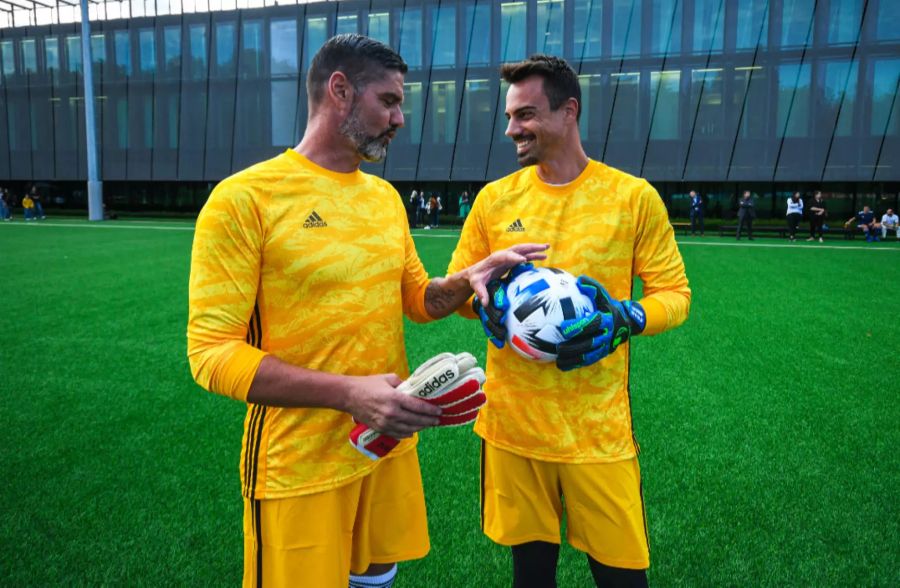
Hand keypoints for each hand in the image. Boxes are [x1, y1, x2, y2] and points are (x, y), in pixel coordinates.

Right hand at [349, 353, 485, 459]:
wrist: (348, 396)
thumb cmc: (368, 384)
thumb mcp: (388, 378)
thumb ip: (403, 384)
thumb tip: (414, 389)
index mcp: (395, 398)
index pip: (418, 407)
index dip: (431, 410)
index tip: (440, 411)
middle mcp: (392, 413)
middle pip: (416, 420)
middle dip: (429, 420)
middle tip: (438, 420)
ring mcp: (386, 423)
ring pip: (409, 429)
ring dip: (421, 428)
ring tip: (428, 425)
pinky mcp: (380, 429)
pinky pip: (398, 434)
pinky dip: (408, 433)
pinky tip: (414, 431)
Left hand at [468, 244, 547, 305]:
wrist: (475, 274)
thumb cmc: (476, 278)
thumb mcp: (476, 285)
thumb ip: (481, 293)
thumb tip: (485, 303)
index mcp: (494, 260)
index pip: (504, 256)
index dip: (513, 258)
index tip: (523, 260)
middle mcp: (502, 256)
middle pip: (518, 249)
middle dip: (531, 247)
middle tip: (544, 247)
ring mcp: (507, 257)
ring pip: (522, 251)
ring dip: (535, 249)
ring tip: (547, 247)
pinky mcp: (511, 261)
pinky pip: (523, 256)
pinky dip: (533, 255)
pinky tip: (542, 257)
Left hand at [555, 277, 646, 371]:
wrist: (627, 324)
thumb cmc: (609, 307)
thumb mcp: (604, 296)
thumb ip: (593, 288)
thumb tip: (580, 280)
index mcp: (606, 320)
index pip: (592, 324)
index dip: (578, 326)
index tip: (563, 327)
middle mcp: (606, 335)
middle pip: (589, 344)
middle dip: (573, 347)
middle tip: (558, 347)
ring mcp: (604, 347)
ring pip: (588, 356)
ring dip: (573, 359)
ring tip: (558, 360)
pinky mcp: (602, 354)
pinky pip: (588, 362)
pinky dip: (575, 364)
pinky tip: (562, 365)